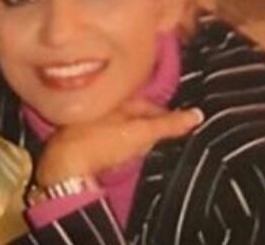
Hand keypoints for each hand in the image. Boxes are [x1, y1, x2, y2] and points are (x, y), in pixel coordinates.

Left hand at [34, 99, 202, 186]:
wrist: (66, 165)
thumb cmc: (104, 143)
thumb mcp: (141, 133)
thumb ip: (168, 124)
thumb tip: (198, 114)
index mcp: (111, 99)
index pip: (144, 103)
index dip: (163, 114)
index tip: (177, 124)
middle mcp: (95, 107)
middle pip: (127, 112)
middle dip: (145, 122)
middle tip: (162, 134)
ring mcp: (83, 124)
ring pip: (113, 125)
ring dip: (128, 133)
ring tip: (143, 145)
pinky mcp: (74, 142)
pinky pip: (100, 139)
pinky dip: (113, 144)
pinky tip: (117, 154)